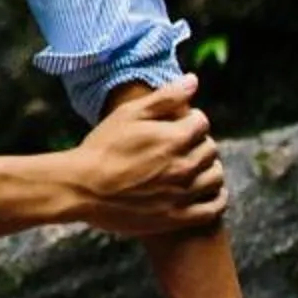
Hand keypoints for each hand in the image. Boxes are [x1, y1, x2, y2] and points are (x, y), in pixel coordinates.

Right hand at [69, 77, 226, 234]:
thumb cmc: (101, 148)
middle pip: (211, 149)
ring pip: (216, 177)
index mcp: (174, 138)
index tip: (178, 125)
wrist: (81, 189)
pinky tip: (206, 192)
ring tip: (193, 167)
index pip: (202, 123)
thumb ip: (165, 97)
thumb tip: (194, 80)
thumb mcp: (128, 115)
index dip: (190, 121)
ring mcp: (182, 193)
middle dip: (199, 143)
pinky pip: (214, 207)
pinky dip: (216, 198)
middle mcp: (184, 166)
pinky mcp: (178, 217)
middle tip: (181, 146)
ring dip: (209, 169)